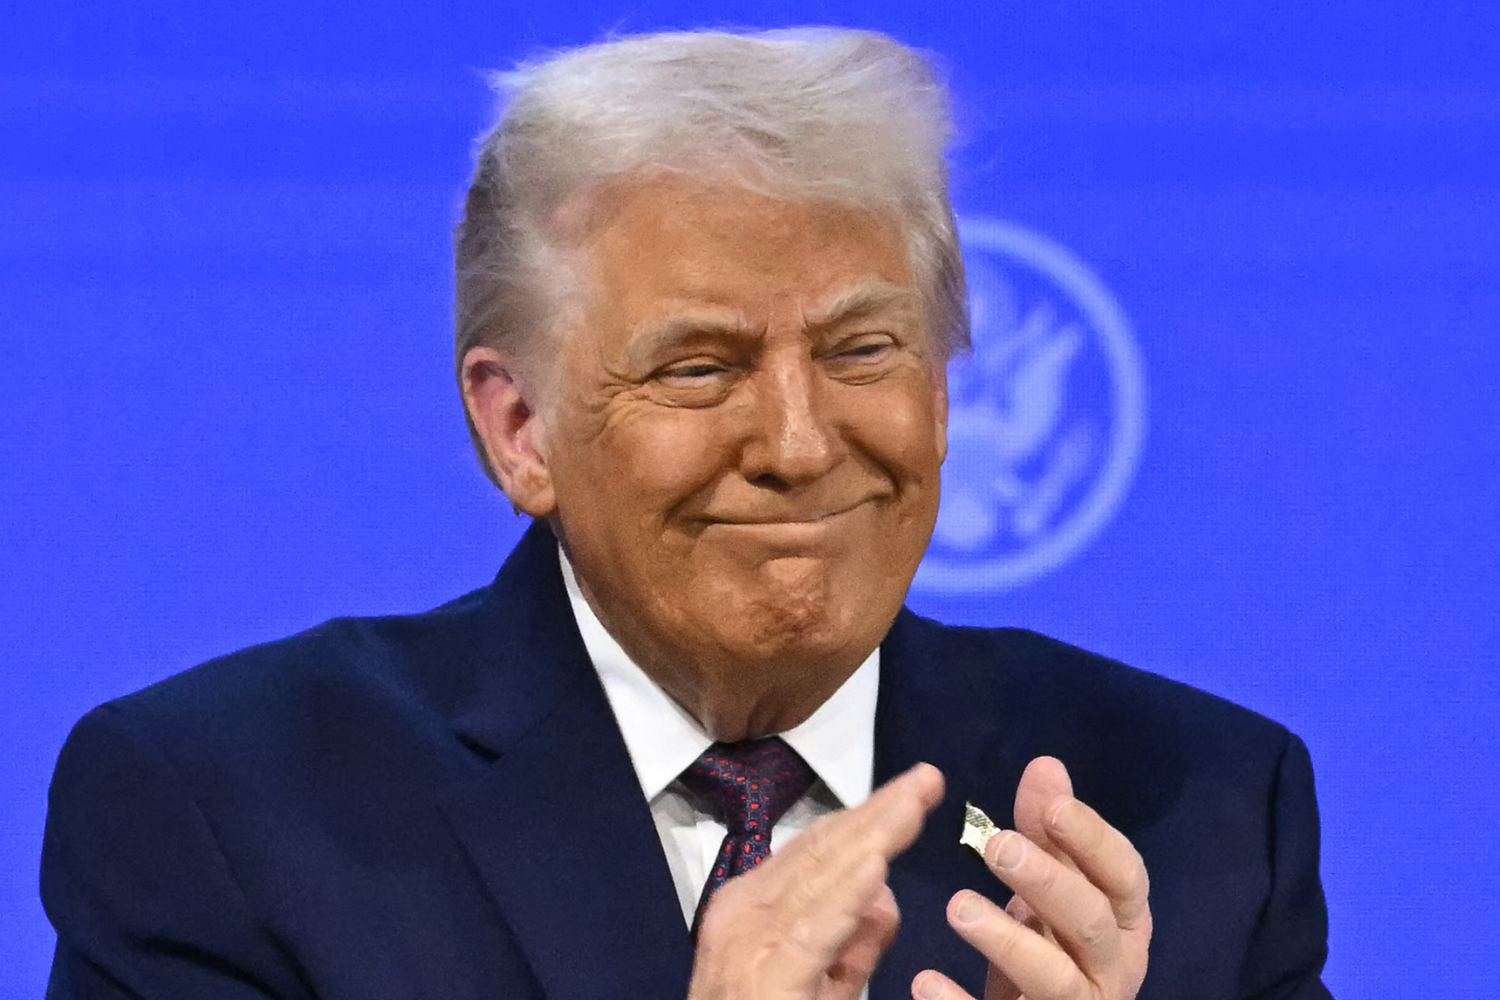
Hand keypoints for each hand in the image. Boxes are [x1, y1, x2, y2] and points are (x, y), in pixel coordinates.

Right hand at [688, 762, 945, 999]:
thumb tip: (884, 892)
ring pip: (822, 879)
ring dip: (872, 837)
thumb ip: (854, 945)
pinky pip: (813, 932)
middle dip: (879, 813)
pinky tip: (877, 867)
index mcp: (755, 908)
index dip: (870, 816)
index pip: (819, 850)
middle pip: (823, 852)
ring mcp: (749, 943)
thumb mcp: (820, 988)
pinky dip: (846, 897)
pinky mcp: (765, 980)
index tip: (915, 791)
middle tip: (928, 778)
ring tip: (913, 804)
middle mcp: (745, 913)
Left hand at [913, 757, 1151, 999]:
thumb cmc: (1054, 946)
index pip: (1126, 876)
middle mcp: (1114, 968)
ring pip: (1055, 979)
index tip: (1052, 806)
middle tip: (996, 845)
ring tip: (957, 906)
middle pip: (1091, 922)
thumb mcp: (1053, 889)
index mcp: (1125, 922)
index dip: (1092, 840)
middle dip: (1048, 880)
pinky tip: (926, 982)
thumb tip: (1045, 765)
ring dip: (1007, 940)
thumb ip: (1049, 833)